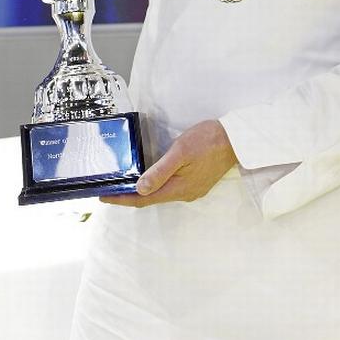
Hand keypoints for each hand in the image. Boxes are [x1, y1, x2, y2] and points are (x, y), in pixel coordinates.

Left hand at [101, 120, 236, 207]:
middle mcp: (184, 194)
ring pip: (161, 193)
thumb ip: (160, 171)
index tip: (103, 198)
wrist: (236, 139)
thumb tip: (139, 189)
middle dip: (129, 196)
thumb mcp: (181, 151)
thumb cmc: (207, 141)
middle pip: (151, 199)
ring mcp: (192, 189)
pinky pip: (171, 187)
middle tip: (110, 189)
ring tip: (126, 183)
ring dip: (143, 190)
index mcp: (178, 188)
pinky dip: (156, 185)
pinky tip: (151, 177)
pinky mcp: (197, 182)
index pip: (143, 199)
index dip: (122, 199)